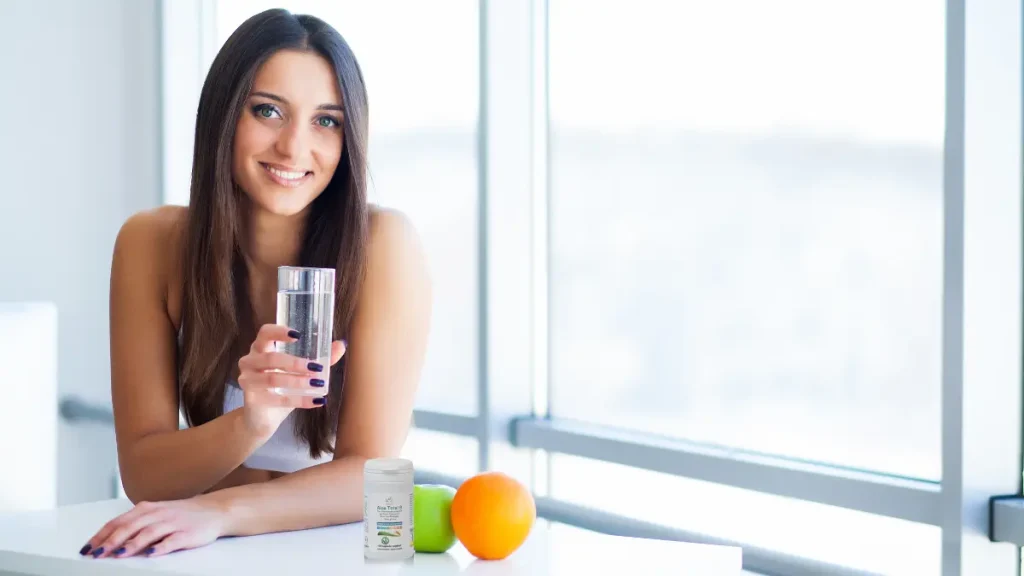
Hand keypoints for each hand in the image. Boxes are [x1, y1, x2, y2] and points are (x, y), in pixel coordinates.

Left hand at [79, 497, 226, 558]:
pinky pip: (172, 540)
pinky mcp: (187, 533)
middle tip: (97, 554)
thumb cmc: (181, 515)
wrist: (214, 510)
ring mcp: (173, 523)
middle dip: (111, 541)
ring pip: (148, 532)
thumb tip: (108, 541)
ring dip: (132, 544)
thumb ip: (134, 525)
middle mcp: (158, 513)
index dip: (101, 535)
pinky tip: (151, 554)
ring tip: (119, 555)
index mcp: (147, 509)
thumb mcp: (155, 514)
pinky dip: (160, 547)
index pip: (118, 522)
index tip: (87, 549)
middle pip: (130, 527)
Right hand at [236, 324, 346, 436]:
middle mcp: (249, 362)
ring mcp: (247, 381)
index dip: (279, 332)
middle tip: (317, 368)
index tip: (298, 335)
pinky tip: (316, 400)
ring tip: (318, 384)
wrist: (263, 417)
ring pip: (273, 378)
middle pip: (271, 358)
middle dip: (296, 363)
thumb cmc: (281, 388)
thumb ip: (319, 357)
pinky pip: (277, 399)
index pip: (265, 333)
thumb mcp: (300, 371)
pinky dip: (300, 400)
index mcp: (260, 348)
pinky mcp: (251, 400)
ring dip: (298, 381)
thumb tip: (341, 344)